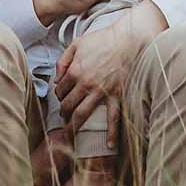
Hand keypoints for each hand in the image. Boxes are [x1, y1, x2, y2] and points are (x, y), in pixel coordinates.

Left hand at [53, 2, 166, 134]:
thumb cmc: (103, 40)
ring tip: (72, 134)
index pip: (59, 90)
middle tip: (64, 118)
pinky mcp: (117, 96)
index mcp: (74, 71)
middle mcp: (85, 84)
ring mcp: (101, 92)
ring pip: (83, 115)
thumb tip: (56, 79)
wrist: (129, 40)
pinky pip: (113, 119)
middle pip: (68, 105)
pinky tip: (109, 145)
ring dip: (74, 127)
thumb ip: (63, 61)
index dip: (58, 95)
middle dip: (63, 114)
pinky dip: (111, 134)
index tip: (62, 97)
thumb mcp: (77, 44)